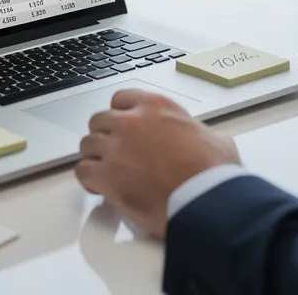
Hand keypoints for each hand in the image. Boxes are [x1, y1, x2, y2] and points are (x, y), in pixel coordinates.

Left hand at [75, 89, 239, 237]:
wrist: (206, 199)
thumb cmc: (213, 172)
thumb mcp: (214, 138)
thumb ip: (197, 132)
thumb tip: (202, 140)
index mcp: (156, 107)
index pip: (122, 99)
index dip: (121, 114)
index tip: (124, 126)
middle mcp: (131, 122)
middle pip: (99, 121)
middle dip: (105, 136)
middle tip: (116, 152)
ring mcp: (116, 148)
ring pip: (87, 145)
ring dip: (95, 157)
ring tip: (108, 172)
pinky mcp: (107, 176)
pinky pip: (83, 171)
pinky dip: (89, 180)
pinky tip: (101, 188)